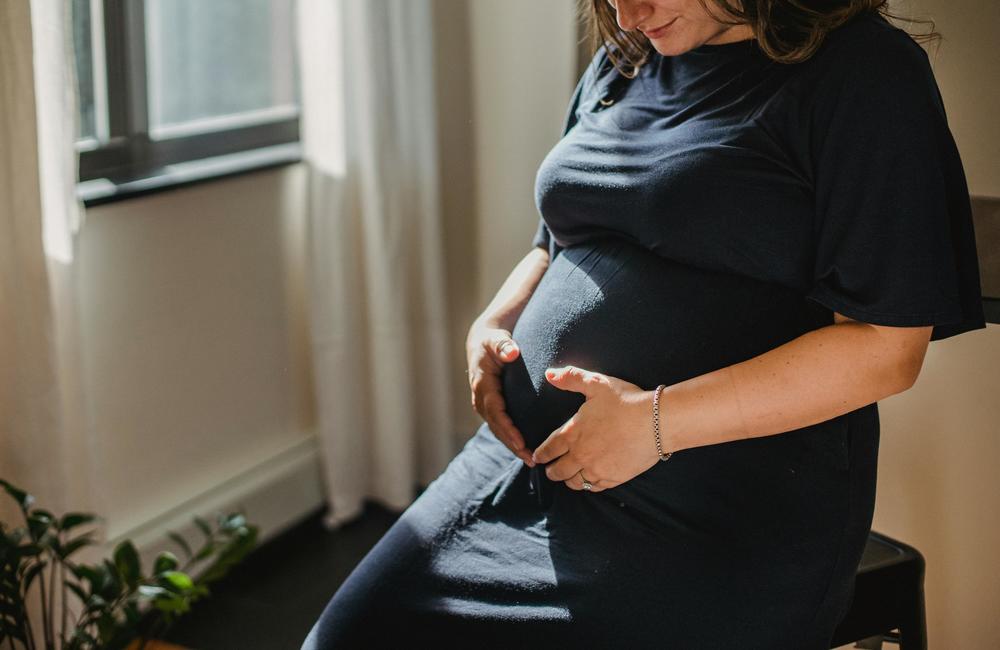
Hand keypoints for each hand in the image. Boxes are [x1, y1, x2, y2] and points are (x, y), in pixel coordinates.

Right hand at [466, 320, 535, 466]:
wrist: (481, 343)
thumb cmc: (492, 341)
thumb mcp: (496, 339)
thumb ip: (503, 345)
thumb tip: (512, 352)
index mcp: (483, 385)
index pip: (495, 411)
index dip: (507, 428)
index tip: (521, 442)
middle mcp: (481, 399)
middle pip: (497, 427)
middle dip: (512, 444)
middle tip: (531, 459)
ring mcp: (484, 405)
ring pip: (498, 430)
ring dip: (513, 446)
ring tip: (531, 460)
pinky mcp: (491, 408)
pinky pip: (500, 426)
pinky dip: (511, 439)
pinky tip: (526, 449)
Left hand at [531, 365, 659, 491]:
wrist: (656, 422)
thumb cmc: (626, 401)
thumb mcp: (597, 384)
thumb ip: (571, 378)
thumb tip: (549, 374)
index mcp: (573, 433)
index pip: (549, 449)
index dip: (541, 454)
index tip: (537, 458)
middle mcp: (581, 455)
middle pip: (558, 471)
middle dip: (551, 471)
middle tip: (549, 471)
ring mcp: (598, 469)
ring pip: (575, 482)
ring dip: (569, 480)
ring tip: (568, 477)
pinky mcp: (614, 478)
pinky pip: (595, 488)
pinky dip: (589, 486)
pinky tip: (589, 481)